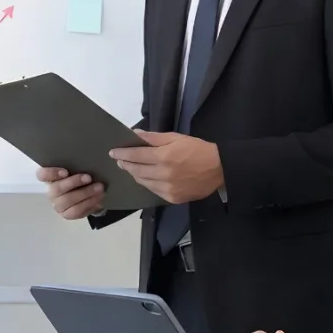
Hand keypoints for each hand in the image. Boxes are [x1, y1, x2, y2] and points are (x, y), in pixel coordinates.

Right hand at [37, 166, 105, 219]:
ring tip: (99, 189)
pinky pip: (77, 211)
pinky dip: (89, 204)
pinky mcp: (66, 214)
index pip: (42, 175)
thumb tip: (91, 159)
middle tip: (89, 178)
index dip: (51, 173)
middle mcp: (51, 192)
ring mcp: (58, 205)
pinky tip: (99, 198)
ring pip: (68, 201)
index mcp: (50, 178)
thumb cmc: (78, 176)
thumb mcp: (76, 169)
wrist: (86, 193)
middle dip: (74, 183)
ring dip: (85, 194)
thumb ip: (76, 164)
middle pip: (57, 189)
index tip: (65, 172)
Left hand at [108, 131, 223, 204]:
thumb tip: (135, 134)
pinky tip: (146, 178)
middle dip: (126, 165)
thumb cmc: (197, 149)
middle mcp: (163, 174)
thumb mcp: (175, 137)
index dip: (123, 153)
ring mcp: (168, 189)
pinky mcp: (172, 198)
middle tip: (120, 161)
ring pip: (143, 182)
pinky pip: (154, 191)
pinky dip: (147, 183)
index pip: (136, 155)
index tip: (113, 152)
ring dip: (135, 175)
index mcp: (164, 156)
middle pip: (136, 170)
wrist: (219, 168)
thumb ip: (153, 138)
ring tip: (131, 169)